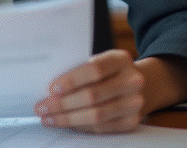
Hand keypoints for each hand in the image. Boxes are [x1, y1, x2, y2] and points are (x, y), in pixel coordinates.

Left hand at [33, 51, 186, 133]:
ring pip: (95, 115)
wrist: (145, 84)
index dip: (72, 80)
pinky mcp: (131, 122)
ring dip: (67, 119)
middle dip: (62, 104)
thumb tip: (51, 87)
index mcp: (121, 60)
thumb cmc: (112, 71)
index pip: (95, 69)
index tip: (51, 89)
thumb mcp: (103, 61)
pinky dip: (80, 126)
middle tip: (41, 107)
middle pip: (92, 95)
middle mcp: (132, 81)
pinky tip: (65, 123)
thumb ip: (82, 68)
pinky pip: (101, 127)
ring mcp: (135, 103)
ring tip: (48, 118)